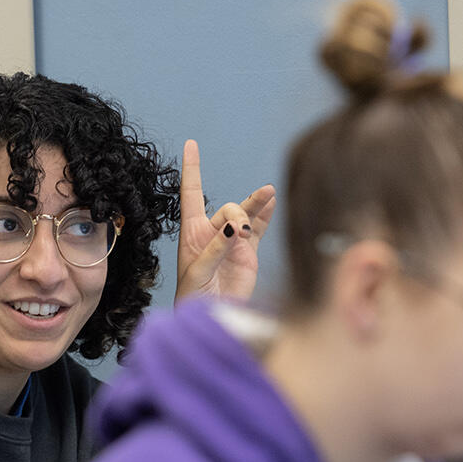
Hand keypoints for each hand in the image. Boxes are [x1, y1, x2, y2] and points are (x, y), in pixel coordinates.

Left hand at [175, 140, 276, 302]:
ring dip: (255, 204)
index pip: (191, 193)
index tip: (190, 145)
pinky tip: (271, 200)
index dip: (191, 169)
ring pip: (245, 213)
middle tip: (239, 234)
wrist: (211, 316)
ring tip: (267, 195)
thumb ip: (215, 248)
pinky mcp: (248, 251)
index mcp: (192, 232)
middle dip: (236, 215)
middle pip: (227, 208)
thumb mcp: (199, 271)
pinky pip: (259, 227)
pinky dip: (265, 213)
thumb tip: (234, 228)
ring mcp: (233, 240)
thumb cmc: (194, 297)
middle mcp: (212, 232)